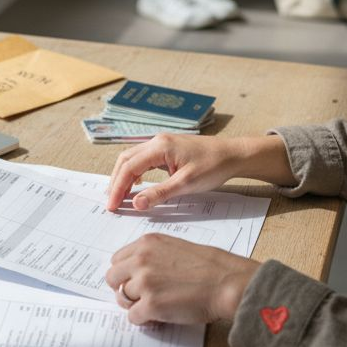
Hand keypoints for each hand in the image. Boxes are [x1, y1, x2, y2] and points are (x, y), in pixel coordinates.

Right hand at [105, 135, 238, 211]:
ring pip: (133, 159)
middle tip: (113, 203)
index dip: (118, 188)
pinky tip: (137, 185)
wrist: (233, 155)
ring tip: (120, 196)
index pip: (129, 167)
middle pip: (126, 160)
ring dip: (124, 177)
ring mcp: (162, 143)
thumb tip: (136, 203)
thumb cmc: (213, 166)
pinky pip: (144, 159)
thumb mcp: (186, 184)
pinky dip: (135, 173)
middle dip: (116, 182)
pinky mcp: (167, 149)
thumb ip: (159, 193)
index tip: (113, 206)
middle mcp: (157, 141)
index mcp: (160, 146)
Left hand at [105, 233, 259, 324]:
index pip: (117, 259)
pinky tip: (159, 316)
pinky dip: (144, 319)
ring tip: (156, 305)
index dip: (125, 273)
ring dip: (136, 304)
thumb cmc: (210, 267)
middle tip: (139, 297)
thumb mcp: (175, 247)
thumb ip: (152, 256)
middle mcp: (141, 260)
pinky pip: (133, 317)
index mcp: (147, 243)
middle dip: (123, 289)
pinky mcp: (150, 305)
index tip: (134, 281)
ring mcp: (144, 283)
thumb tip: (136, 273)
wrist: (227, 283)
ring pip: (122, 298)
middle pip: (113, 278)